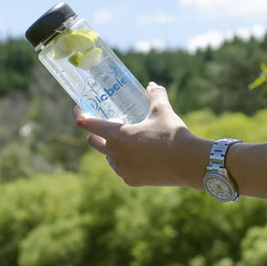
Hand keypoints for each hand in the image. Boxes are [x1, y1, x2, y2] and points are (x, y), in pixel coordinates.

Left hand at [74, 82, 211, 188]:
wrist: (188, 163)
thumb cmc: (173, 134)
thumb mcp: (162, 110)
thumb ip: (155, 95)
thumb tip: (151, 85)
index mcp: (117, 134)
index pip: (89, 124)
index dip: (81, 116)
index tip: (78, 112)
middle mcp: (115, 153)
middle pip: (93, 141)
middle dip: (98, 132)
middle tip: (114, 125)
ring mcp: (122, 169)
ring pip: (109, 156)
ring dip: (114, 148)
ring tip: (130, 140)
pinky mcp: (131, 180)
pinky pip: (122, 169)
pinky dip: (126, 161)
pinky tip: (139, 156)